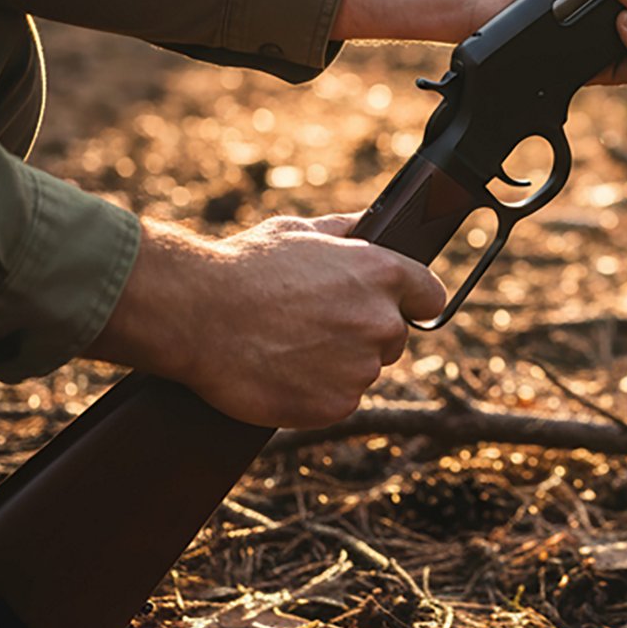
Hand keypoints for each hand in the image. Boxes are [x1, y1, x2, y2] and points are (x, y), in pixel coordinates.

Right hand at [88, 215, 445, 427]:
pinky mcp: (335, 405)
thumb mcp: (300, 230)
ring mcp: (360, 367)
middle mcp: (381, 321)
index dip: (411, 303)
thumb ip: (345, 230)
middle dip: (364, 335)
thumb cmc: (244, 267)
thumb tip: (370, 222)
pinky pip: (337, 402)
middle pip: (393, 338)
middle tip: (316, 327)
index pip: (429, 297)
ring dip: (338, 367)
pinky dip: (316, 395)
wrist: (197, 314)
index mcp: (381, 273)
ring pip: (362, 372)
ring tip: (290, 348)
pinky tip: (284, 374)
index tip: (396, 308)